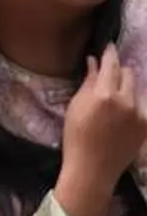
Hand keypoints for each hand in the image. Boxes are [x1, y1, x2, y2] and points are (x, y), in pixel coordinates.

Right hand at [61, 43, 146, 188]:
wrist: (93, 169)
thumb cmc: (76, 137)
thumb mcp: (75, 107)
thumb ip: (88, 82)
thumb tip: (94, 62)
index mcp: (104, 94)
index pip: (111, 64)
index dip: (109, 53)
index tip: (108, 46)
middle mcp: (126, 100)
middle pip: (128, 72)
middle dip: (118, 71)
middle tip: (107, 77)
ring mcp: (139, 112)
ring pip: (136, 88)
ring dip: (126, 88)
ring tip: (114, 99)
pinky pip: (141, 104)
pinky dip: (133, 104)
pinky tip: (121, 114)